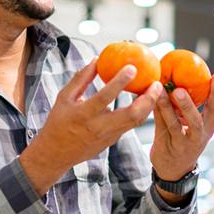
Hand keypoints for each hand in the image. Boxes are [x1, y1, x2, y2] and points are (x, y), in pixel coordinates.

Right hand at [20, 61, 163, 194]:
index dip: (119, 83)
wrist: (56, 154)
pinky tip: (145, 100)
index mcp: (83, 114)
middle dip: (148, 99)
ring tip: (155, 90)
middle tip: (156, 84)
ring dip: (149, 106)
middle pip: (131, 115)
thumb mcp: (64, 98)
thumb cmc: (58, 121)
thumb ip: (81, 79)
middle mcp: (98, 127)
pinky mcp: (113, 141)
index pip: (105, 97)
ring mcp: (108, 136)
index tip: (132, 68)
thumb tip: (97, 60)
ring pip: (136, 122)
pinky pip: (130, 125)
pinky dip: (140, 112)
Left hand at [149, 74, 213, 181]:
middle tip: (179, 89)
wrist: (174, 171)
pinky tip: (150, 99)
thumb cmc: (184, 142)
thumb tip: (181, 79)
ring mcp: (182, 145)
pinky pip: (160, 127)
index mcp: (208, 129)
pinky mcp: (166, 147)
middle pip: (195, 121)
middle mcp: (197, 137)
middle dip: (188, 105)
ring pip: (174, 125)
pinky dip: (156, 113)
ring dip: (166, 107)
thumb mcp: (193, 128)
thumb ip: (189, 110)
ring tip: (159, 91)